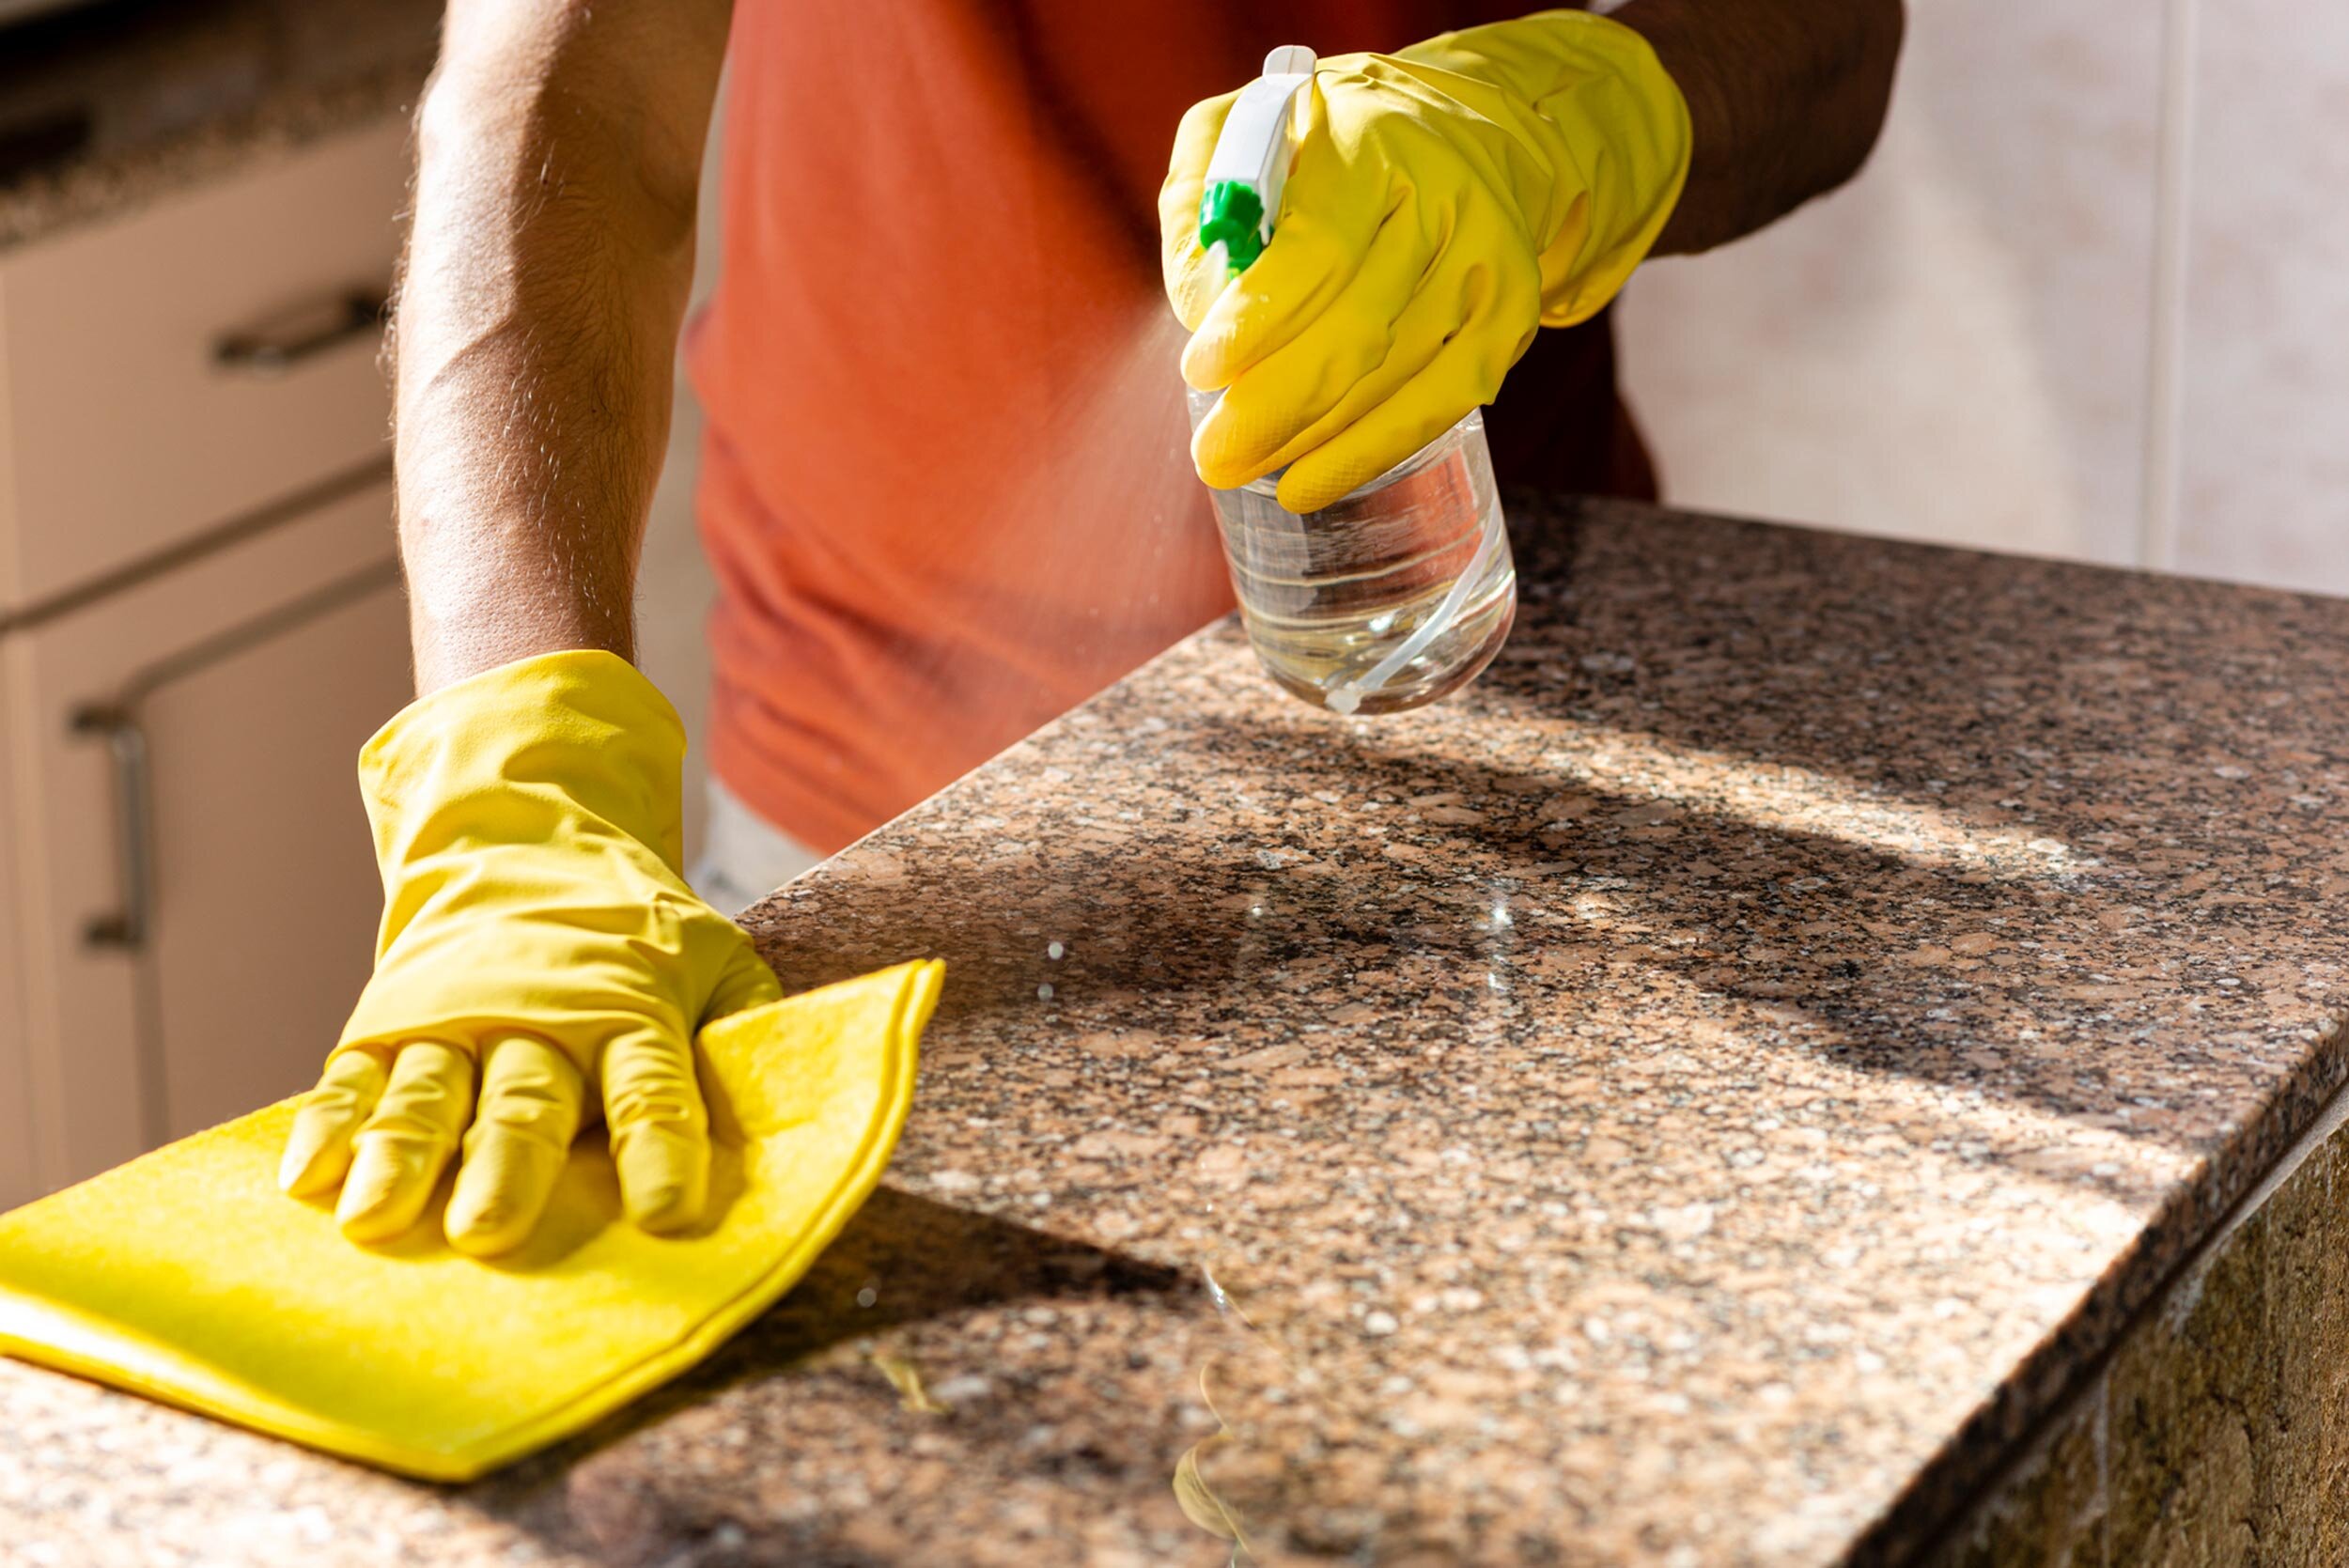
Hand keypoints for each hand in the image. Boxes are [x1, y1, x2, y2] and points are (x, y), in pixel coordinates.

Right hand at [278, 651, 781, 1256]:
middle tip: (489, 1231)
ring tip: (376, 1221)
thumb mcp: (713, 956)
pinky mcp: (387, 1023)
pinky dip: (327, 1126)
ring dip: (402, 1156)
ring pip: (429, 1093)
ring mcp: (454, 1018)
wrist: (526, 837)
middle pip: (528, 1099)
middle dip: (510, 1165)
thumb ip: (748, 1025)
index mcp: (629, 1005)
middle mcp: (539, 1015)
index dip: (661, 1147)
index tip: (665, 1215)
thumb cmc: (638, 930)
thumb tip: (792, 1100)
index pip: (652, 1085)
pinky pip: (352, 1079)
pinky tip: (304, 1180)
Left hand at [1161, 11, 1691, 512]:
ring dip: (1312, 437)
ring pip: (1395, 376)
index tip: (1200, 368)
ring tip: (1244, 466)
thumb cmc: (1331, 142)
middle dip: (1276, 403)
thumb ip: (1204, 197)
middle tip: (1213, 453)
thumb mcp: (1247, 130)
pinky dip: (1371, 450)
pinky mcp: (1511, 316)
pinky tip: (1309, 482)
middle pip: (1358, 327)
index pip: (1318, 248)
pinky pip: (1441, 402)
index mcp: (1372, 146)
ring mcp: (1485, 264)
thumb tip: (1201, 302)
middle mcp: (1444, 201)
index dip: (1258, 320)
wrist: (1467, 132)